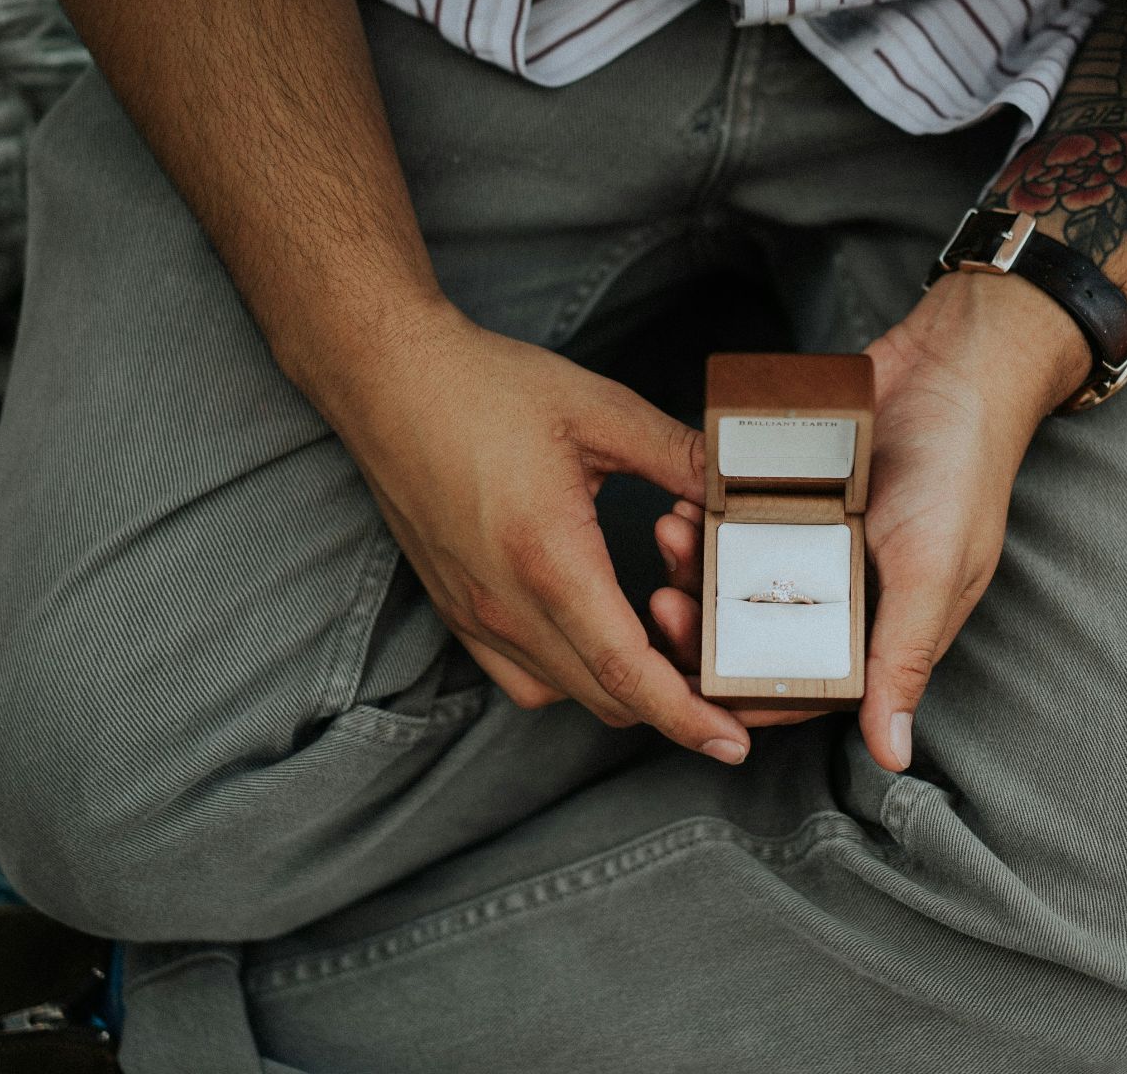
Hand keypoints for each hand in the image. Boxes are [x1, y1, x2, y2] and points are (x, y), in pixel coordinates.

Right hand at [304, 301, 753, 764]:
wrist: (384, 380)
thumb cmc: (484, 387)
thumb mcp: (600, 410)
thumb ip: (680, 455)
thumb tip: (742, 482)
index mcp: (548, 559)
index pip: (628, 671)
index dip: (688, 716)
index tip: (735, 745)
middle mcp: (506, 605)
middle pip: (609, 697)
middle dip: (678, 699)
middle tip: (730, 674)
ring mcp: (474, 616)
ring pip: (570, 692)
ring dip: (628, 679)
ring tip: (670, 622)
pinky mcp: (457, 612)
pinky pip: (527, 676)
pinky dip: (579, 672)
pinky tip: (605, 625)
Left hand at [648, 272, 1088, 771]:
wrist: (957, 364)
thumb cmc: (963, 470)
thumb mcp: (935, 572)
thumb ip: (903, 659)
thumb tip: (891, 756)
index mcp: (876, 629)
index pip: (797, 686)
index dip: (741, 692)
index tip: (688, 677)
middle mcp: (839, 593)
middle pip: (753, 634)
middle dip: (702, 624)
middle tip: (664, 600)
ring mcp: (811, 541)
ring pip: (735, 574)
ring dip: (696, 563)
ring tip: (670, 530)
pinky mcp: (793, 492)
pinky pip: (738, 514)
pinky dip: (710, 511)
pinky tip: (685, 498)